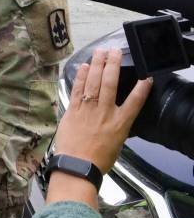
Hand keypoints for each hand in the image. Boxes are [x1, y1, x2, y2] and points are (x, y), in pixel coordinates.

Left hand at [53, 47, 152, 172]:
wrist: (77, 166)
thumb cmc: (98, 160)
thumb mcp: (116, 144)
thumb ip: (116, 126)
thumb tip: (114, 116)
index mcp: (120, 123)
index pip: (135, 101)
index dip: (142, 88)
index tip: (146, 77)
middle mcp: (105, 113)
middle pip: (110, 83)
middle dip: (113, 64)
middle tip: (114, 51)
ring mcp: (87, 110)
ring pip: (93, 82)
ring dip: (96, 64)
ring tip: (99, 52)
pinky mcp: (72, 111)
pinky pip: (77, 90)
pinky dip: (80, 77)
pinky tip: (83, 66)